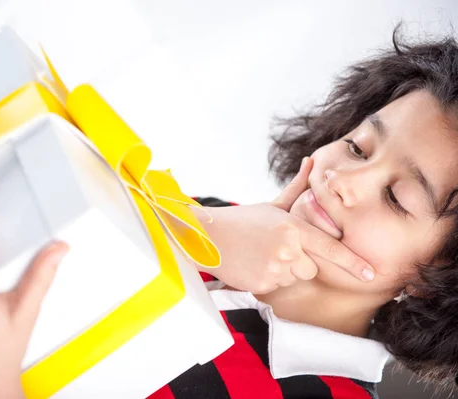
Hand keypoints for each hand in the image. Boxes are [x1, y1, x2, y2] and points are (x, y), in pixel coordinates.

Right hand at [196, 157, 374, 293]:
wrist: (208, 236)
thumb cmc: (242, 220)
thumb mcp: (272, 205)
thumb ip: (297, 188)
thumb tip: (311, 161)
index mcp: (292, 227)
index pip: (329, 247)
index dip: (353, 262)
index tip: (372, 273)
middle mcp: (286, 249)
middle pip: (313, 268)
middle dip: (301, 261)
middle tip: (277, 249)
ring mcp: (274, 268)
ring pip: (295, 277)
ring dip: (285, 271)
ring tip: (263, 255)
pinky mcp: (262, 284)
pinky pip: (278, 287)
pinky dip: (269, 279)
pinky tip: (254, 265)